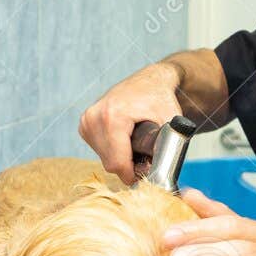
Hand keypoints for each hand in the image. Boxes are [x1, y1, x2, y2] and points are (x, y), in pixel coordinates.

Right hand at [78, 62, 181, 183]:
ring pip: (104, 158)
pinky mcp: (84, 123)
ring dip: (120, 159)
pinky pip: (98, 149)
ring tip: (136, 146)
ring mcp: (87, 120)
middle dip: (128, 167)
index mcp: (112, 117)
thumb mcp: (171, 123)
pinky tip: (125, 140)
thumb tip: (160, 174)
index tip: (147, 174)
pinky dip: (113, 151)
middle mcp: (94, 117)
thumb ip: (168, 149)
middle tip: (146, 158)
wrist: (149, 81)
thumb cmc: (161, 100)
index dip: (133, 174)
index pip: (117, 162)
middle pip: (109, 163)